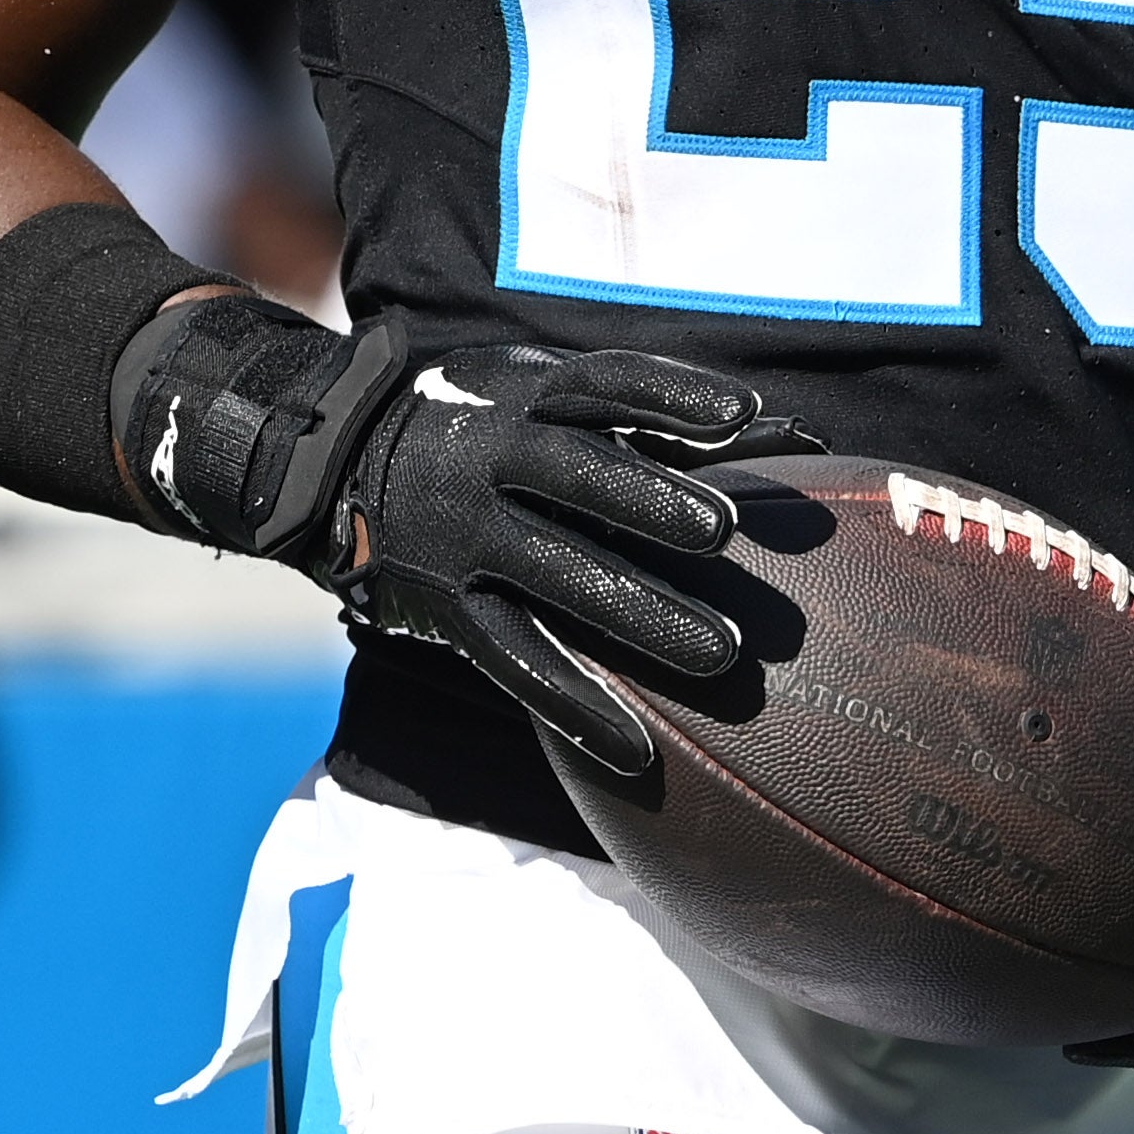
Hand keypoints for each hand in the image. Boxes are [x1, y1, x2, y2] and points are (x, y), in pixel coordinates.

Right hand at [321, 342, 815, 777]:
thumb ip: (650, 418)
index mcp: (529, 398)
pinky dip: (575, 704)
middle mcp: (494, 459)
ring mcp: (469, 536)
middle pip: (578, 476)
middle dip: (649, 500)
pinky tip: (638, 748)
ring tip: (721, 654)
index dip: (671, 395)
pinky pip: (515, 659)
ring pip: (557, 575)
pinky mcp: (451, 607)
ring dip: (639, 615)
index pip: (606, 386)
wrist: (341, 460)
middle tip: (723, 532)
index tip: (743, 411)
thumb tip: (792, 436)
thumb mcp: (544, 395)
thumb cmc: (487, 424)